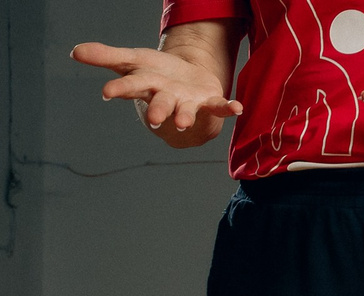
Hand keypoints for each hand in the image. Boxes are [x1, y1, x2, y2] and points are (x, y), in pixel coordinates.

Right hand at [71, 41, 240, 148]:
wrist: (187, 85)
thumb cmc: (157, 75)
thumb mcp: (132, 61)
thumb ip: (106, 56)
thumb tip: (74, 52)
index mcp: (146, 86)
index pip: (129, 86)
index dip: (119, 89)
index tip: (107, 93)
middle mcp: (166, 98)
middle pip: (159, 104)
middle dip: (156, 110)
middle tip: (153, 119)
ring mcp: (188, 102)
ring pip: (186, 111)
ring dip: (185, 116)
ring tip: (183, 123)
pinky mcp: (209, 101)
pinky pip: (219, 107)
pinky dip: (228, 108)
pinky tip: (237, 108)